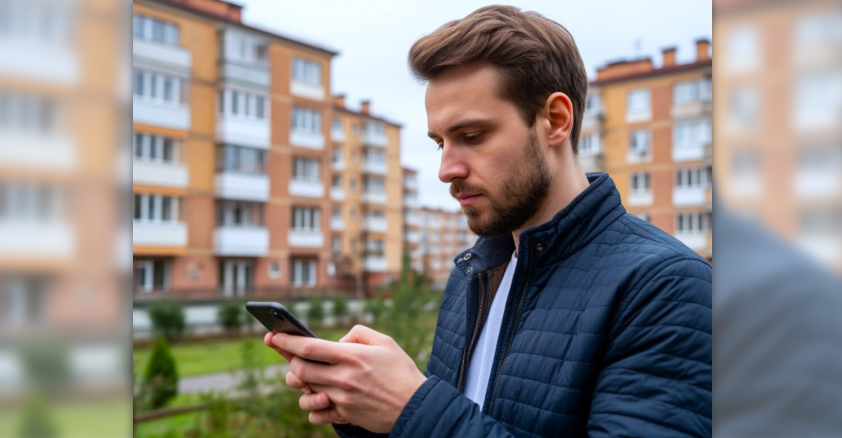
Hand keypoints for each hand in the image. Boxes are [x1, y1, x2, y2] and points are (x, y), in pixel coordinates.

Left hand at [271, 325, 427, 432]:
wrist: (417, 405)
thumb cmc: (401, 371)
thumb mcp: (385, 342)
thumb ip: (358, 333)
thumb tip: (338, 341)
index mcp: (351, 356)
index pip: (308, 347)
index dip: (286, 341)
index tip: (272, 336)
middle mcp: (343, 378)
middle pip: (300, 370)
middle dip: (289, 362)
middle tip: (289, 356)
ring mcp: (342, 399)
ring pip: (305, 392)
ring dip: (301, 384)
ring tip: (309, 378)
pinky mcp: (345, 415)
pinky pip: (316, 415)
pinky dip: (313, 407)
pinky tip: (321, 398)